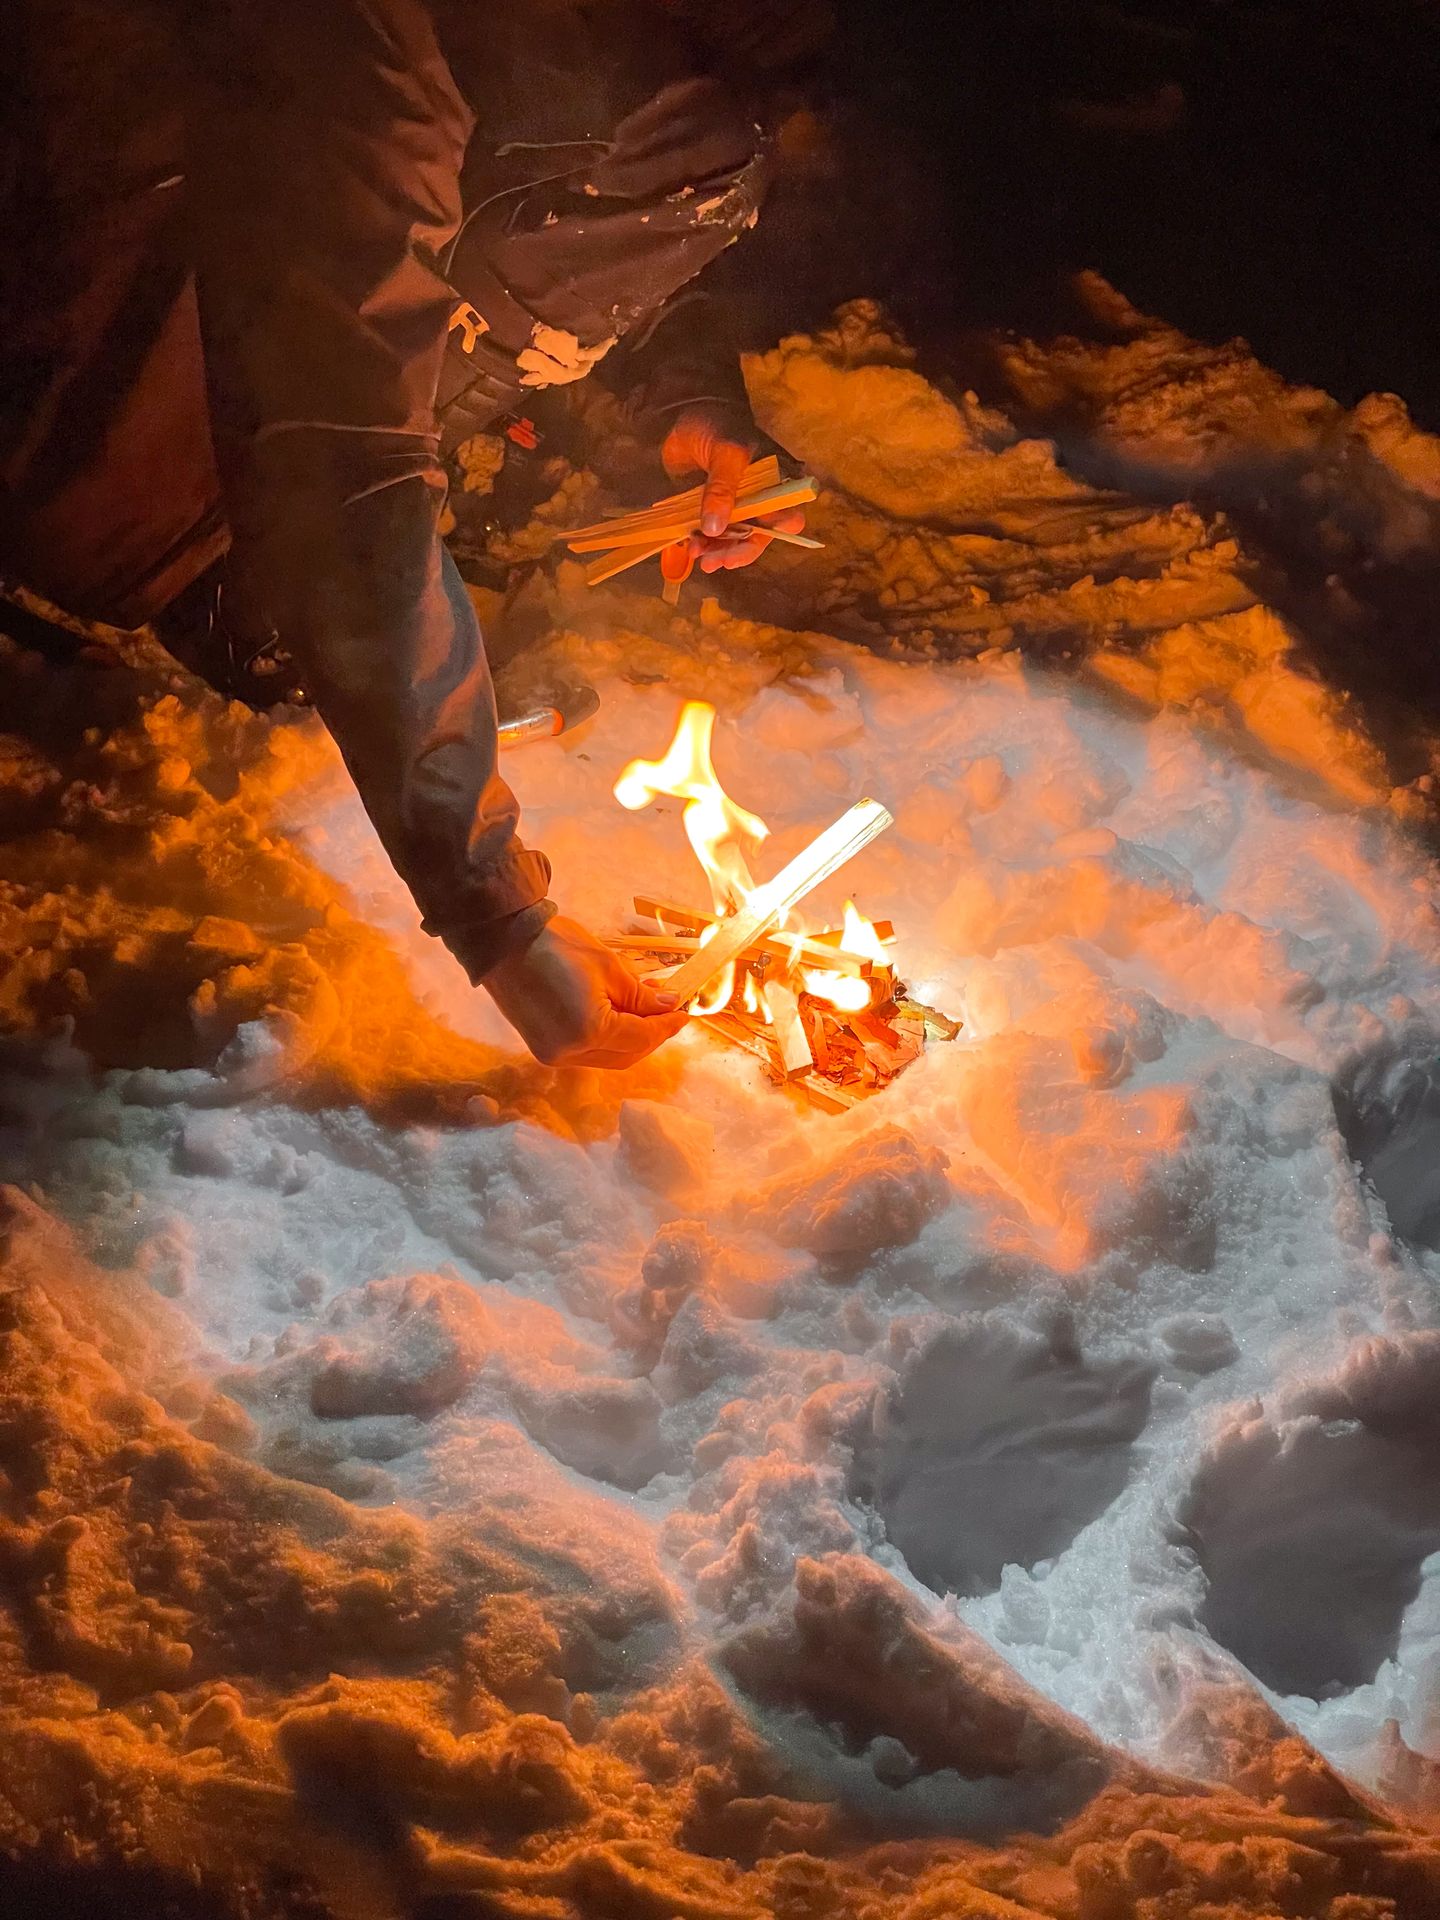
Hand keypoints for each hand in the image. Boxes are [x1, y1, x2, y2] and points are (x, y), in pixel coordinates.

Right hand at [485, 916, 689, 1068]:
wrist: (502, 940)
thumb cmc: (555, 944)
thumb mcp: (609, 966)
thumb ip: (642, 995)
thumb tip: (668, 1007)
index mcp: (589, 1031)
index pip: (641, 1037)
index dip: (666, 1026)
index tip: (684, 1013)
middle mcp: (570, 1053)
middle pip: (626, 1056)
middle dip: (651, 1036)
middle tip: (668, 1013)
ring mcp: (553, 1055)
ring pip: (607, 1058)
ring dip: (630, 1040)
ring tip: (645, 1012)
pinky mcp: (542, 1049)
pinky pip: (586, 1052)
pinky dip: (606, 1039)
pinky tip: (617, 1017)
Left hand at [660, 410, 806, 585]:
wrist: (684, 412)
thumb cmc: (716, 424)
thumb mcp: (725, 452)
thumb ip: (723, 489)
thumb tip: (716, 529)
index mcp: (774, 485)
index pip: (785, 516)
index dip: (774, 532)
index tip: (752, 539)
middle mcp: (757, 501)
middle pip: (756, 537)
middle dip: (736, 552)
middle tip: (715, 561)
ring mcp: (733, 507)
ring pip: (731, 541)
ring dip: (716, 552)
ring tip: (698, 555)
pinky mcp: (709, 509)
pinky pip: (710, 535)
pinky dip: (701, 543)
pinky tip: (689, 547)